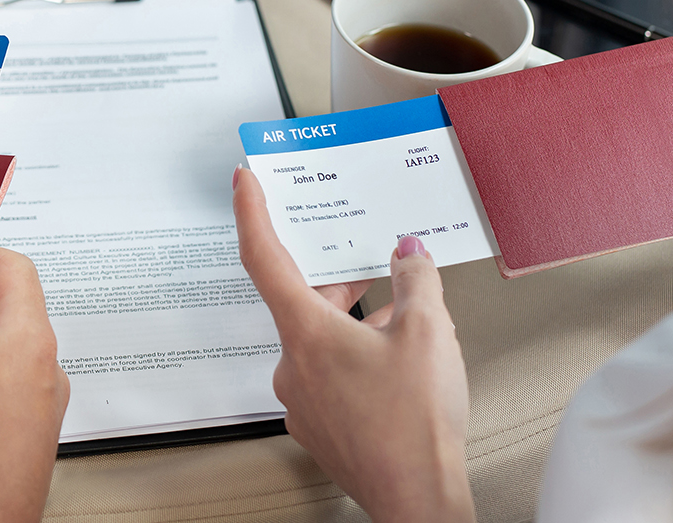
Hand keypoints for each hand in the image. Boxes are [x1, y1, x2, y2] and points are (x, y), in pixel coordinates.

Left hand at [234, 166, 475, 522]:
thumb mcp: (428, 331)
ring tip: (407, 322)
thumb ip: (416, 278)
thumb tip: (409, 253)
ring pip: (324, 341)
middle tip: (374, 261)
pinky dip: (360, 359)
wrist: (419, 501)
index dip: (252, 211)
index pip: (263, 256)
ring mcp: (305, 401)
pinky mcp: (322, 428)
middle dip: (343, 281)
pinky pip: (334, 376)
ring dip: (359, 324)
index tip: (244, 181)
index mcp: (305, 332)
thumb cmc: (415, 427)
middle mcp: (294, 366)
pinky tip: (398, 362)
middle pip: (306, 301)